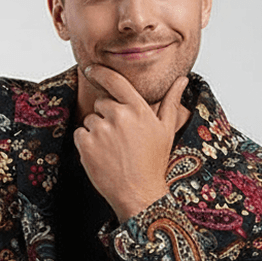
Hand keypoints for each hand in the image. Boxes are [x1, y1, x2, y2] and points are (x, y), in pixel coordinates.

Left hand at [74, 65, 189, 222]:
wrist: (139, 193)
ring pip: (90, 120)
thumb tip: (182, 80)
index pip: (115, 80)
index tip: (90, 68)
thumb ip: (171, 101)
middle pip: (101, 103)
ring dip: (97, 131)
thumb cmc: (153, 162)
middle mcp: (119, 115)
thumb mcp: (165, 130)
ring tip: (113, 150)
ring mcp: (101, 129)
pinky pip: (80, 133)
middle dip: (107, 116)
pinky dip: (86, 143)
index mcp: (138, 108)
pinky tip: (101, 156)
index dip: (100, 72)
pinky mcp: (86, 144)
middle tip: (120, 139)